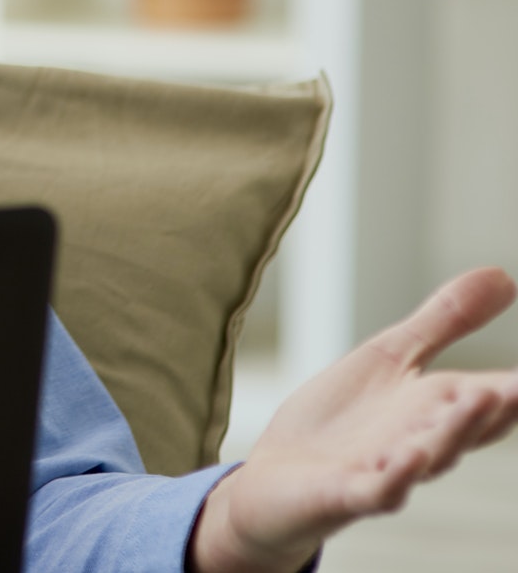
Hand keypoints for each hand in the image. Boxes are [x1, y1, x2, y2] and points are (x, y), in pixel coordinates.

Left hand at [190, 267, 517, 572]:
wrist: (275, 481)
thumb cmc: (340, 421)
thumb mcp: (391, 357)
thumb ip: (445, 322)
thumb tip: (504, 275)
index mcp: (437, 409)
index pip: (494, 396)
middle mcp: (422, 443)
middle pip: (469, 426)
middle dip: (502, 404)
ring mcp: (386, 472)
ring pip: (431, 455)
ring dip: (457, 430)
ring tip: (483, 397)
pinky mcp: (345, 494)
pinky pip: (377, 490)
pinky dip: (395, 477)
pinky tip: (410, 458)